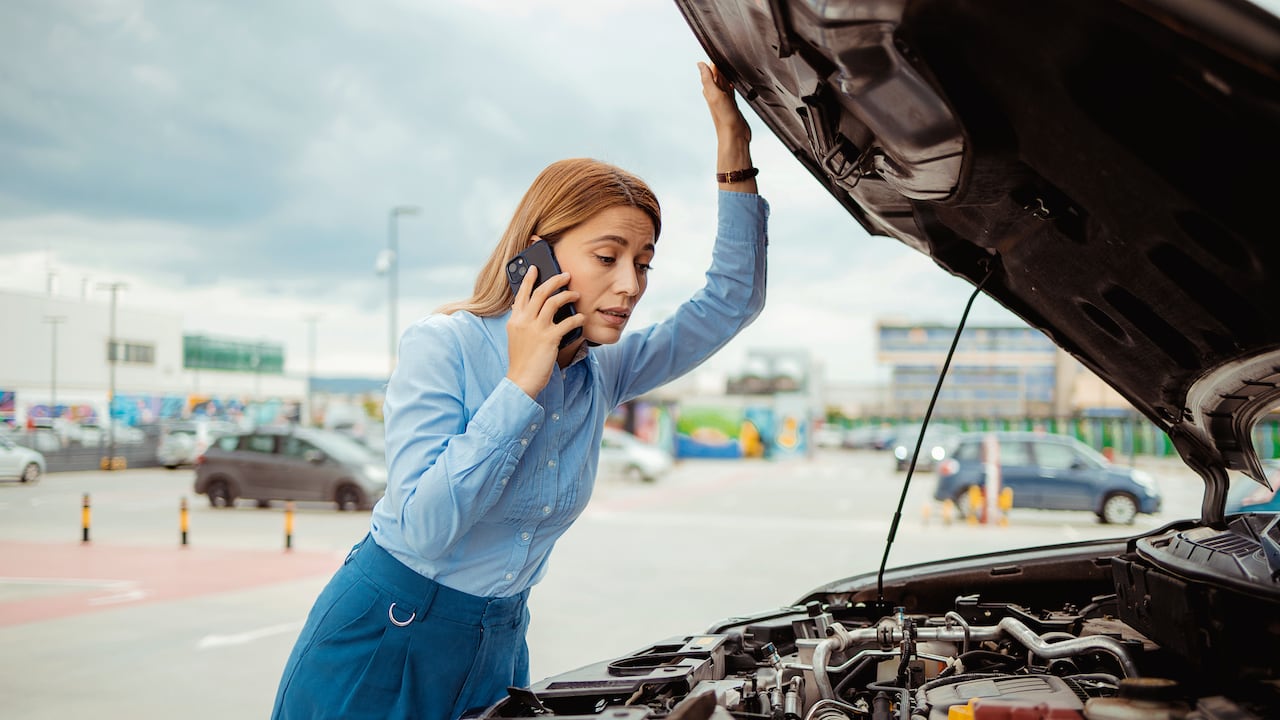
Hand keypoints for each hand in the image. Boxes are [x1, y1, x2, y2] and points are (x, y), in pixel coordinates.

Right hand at [505, 265, 583, 397]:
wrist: (522, 380)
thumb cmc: (521, 360)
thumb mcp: (516, 337)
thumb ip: (521, 321)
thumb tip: (523, 307)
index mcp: (515, 319)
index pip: (522, 293)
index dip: (529, 279)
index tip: (535, 268)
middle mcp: (524, 320)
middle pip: (541, 292)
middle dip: (555, 280)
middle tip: (566, 275)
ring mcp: (536, 328)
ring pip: (554, 302)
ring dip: (568, 295)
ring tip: (576, 295)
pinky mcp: (549, 338)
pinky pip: (567, 322)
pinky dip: (577, 318)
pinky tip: (582, 318)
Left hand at [699, 61, 756, 191]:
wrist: (734, 136)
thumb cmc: (724, 117)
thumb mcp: (714, 95)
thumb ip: (707, 79)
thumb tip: (699, 63)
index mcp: (710, 90)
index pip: (710, 71)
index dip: (713, 60)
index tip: (716, 47)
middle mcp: (716, 94)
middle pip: (717, 75)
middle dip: (719, 65)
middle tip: (725, 51)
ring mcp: (724, 99)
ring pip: (723, 82)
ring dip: (725, 73)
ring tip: (728, 62)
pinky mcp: (732, 104)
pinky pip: (730, 90)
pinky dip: (730, 83)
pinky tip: (732, 80)